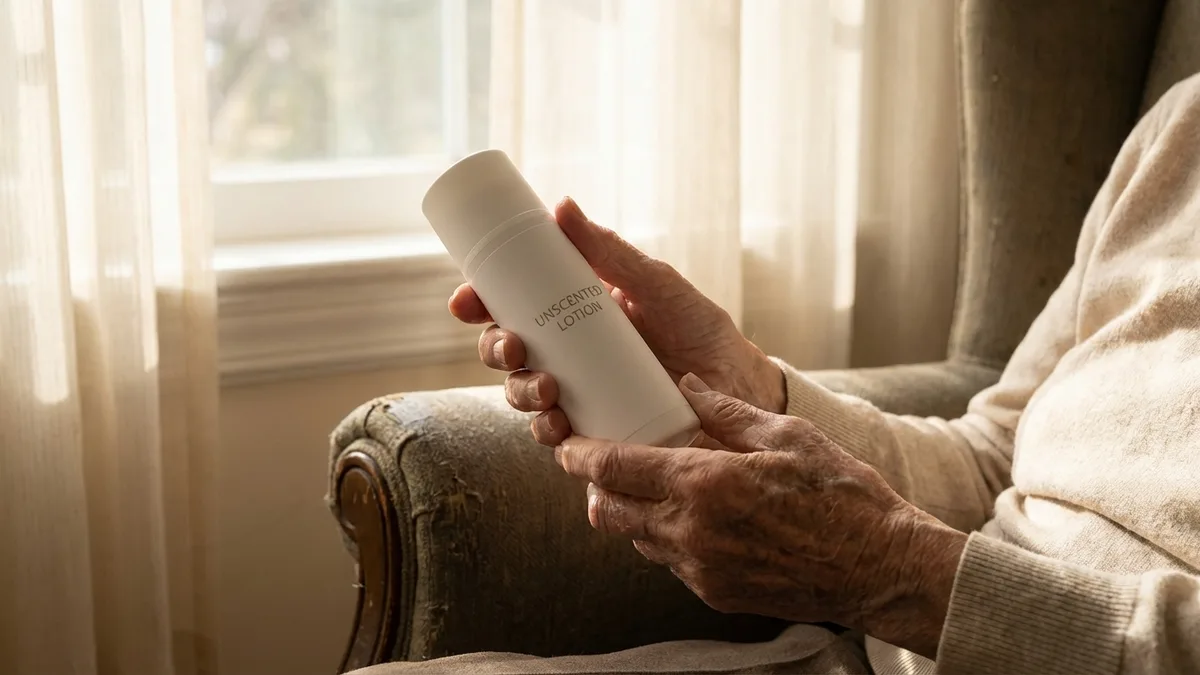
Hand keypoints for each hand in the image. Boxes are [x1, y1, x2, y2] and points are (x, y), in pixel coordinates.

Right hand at [449, 197, 785, 445]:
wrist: (741, 387)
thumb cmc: (699, 330)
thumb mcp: (655, 284)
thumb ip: (610, 252)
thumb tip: (560, 206)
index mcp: (571, 317)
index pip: (511, 308)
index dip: (479, 304)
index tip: (466, 300)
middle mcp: (567, 358)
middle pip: (507, 355)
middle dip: (495, 351)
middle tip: (513, 346)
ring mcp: (580, 398)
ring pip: (524, 398)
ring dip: (520, 394)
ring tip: (546, 390)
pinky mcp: (598, 437)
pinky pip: (559, 442)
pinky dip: (550, 437)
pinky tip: (559, 431)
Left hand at [557, 373, 966, 658]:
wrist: (880, 569)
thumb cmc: (842, 496)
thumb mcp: (788, 436)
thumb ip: (727, 412)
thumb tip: (687, 385)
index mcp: (706, 484)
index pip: (615, 468)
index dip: (580, 455)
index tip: (567, 444)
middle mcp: (692, 532)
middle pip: (610, 511)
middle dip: (595, 487)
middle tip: (598, 465)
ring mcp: (701, 570)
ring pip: (638, 541)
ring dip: (633, 514)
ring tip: (649, 488)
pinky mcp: (715, 595)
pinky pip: (671, 563)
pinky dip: (667, 539)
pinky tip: (691, 519)